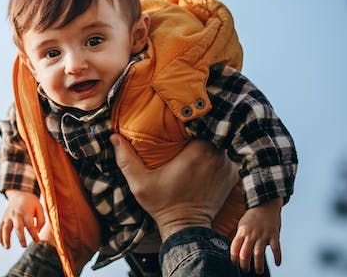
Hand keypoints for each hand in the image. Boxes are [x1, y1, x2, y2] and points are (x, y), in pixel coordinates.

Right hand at [0, 190, 44, 248]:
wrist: (20, 194)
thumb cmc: (32, 203)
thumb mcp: (40, 208)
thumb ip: (41, 220)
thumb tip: (37, 231)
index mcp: (26, 212)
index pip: (30, 225)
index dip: (33, 234)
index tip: (37, 241)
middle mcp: (16, 214)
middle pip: (18, 227)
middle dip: (21, 237)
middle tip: (24, 246)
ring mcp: (8, 216)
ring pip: (5, 228)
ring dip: (5, 238)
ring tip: (7, 247)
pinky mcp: (4, 218)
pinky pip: (0, 228)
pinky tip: (2, 244)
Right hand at [110, 133, 238, 240]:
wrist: (186, 228)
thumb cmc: (162, 204)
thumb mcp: (140, 183)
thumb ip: (127, 159)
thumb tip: (114, 136)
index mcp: (198, 150)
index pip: (197, 123)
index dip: (189, 119)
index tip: (178, 121)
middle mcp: (217, 155)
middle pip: (210, 130)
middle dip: (199, 128)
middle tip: (186, 128)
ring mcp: (227, 165)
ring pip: (220, 141)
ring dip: (210, 140)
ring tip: (195, 140)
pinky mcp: (232, 175)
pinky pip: (227, 157)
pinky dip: (217, 155)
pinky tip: (205, 157)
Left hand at [230, 197, 282, 274]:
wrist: (265, 204)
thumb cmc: (252, 217)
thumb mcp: (242, 225)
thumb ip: (240, 238)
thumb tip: (237, 253)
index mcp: (242, 232)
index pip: (234, 248)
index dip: (233, 258)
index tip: (235, 264)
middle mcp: (251, 234)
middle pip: (245, 253)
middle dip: (244, 265)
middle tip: (245, 270)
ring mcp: (263, 235)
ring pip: (259, 254)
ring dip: (258, 265)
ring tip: (258, 271)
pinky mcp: (274, 235)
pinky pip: (276, 248)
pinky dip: (277, 257)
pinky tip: (277, 264)